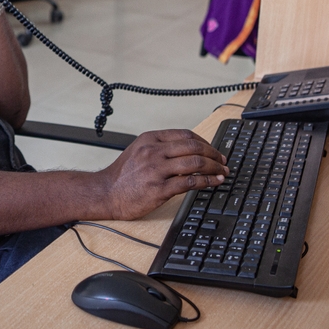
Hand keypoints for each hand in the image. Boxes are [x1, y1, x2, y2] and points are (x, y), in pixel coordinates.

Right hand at [99, 129, 228, 220]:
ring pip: (195, 162)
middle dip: (214, 154)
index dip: (205, 142)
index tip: (214, 150)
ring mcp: (156, 169)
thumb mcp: (139, 151)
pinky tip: (213, 182)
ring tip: (223, 172)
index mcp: (150, 139)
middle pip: (194, 147)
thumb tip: (189, 149)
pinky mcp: (159, 189)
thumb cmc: (122, 175)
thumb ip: (160, 147)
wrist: (105, 193)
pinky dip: (206, 181)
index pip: (185, 135)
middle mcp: (153, 151)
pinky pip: (189, 182)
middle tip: (223, 161)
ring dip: (214, 167)